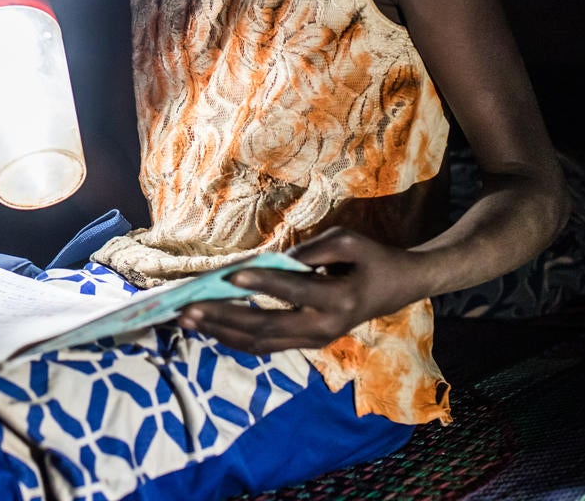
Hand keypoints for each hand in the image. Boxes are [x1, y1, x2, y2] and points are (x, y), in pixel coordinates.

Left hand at [175, 227, 424, 352]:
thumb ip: (308, 250)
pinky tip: (209, 325)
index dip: (259, 284)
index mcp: (338, 298)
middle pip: (265, 327)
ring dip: (221, 331)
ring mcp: (314, 340)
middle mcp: (324, 327)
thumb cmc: (369, 257)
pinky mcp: (305, 343)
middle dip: (223, 318)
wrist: (397, 288)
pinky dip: (234, 336)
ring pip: (260, 342)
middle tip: (188, 308)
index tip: (227, 275)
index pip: (291, 292)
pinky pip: (265, 344)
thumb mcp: (346, 240)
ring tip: (187, 319)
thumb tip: (265, 261)